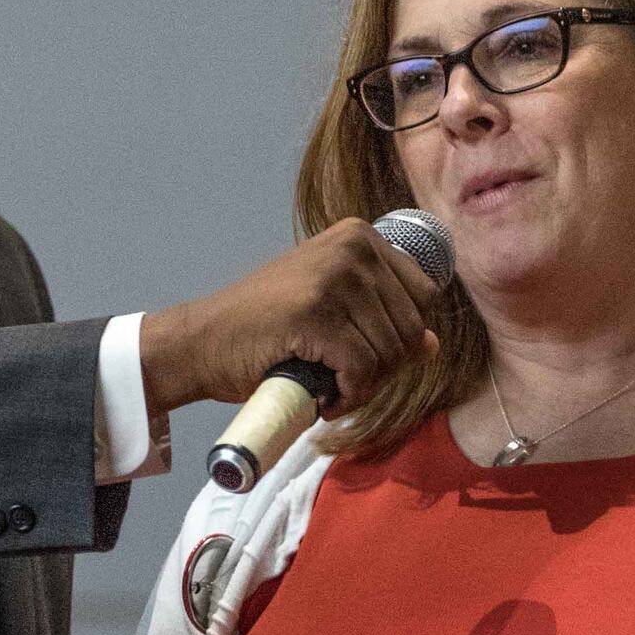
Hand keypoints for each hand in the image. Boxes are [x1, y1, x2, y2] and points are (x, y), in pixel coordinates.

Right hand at [137, 220, 440, 419]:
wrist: (202, 342)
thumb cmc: (263, 329)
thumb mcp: (330, 311)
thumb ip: (379, 317)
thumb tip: (432, 344)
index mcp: (359, 236)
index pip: (424, 295)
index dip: (402, 339)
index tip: (365, 356)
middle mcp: (352, 247)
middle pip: (411, 328)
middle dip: (385, 369)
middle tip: (345, 383)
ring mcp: (334, 277)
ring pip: (389, 353)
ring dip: (365, 388)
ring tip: (330, 389)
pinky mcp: (316, 313)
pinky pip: (363, 370)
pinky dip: (349, 397)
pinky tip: (322, 398)